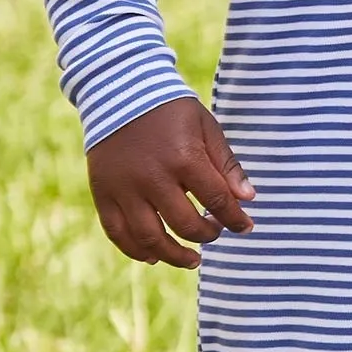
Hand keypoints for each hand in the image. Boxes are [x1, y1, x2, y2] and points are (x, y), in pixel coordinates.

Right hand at [87, 96, 254, 268]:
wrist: (119, 92)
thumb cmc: (171, 111)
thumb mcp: (206, 128)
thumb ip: (227, 166)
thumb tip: (248, 199)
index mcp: (184, 159)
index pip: (217, 201)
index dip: (235, 219)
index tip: (245, 227)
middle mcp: (152, 178)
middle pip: (184, 225)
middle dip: (207, 236)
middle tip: (215, 234)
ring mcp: (124, 189)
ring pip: (149, 238)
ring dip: (173, 255)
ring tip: (192, 260)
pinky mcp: (102, 194)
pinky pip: (117, 233)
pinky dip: (135, 250)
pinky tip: (153, 257)